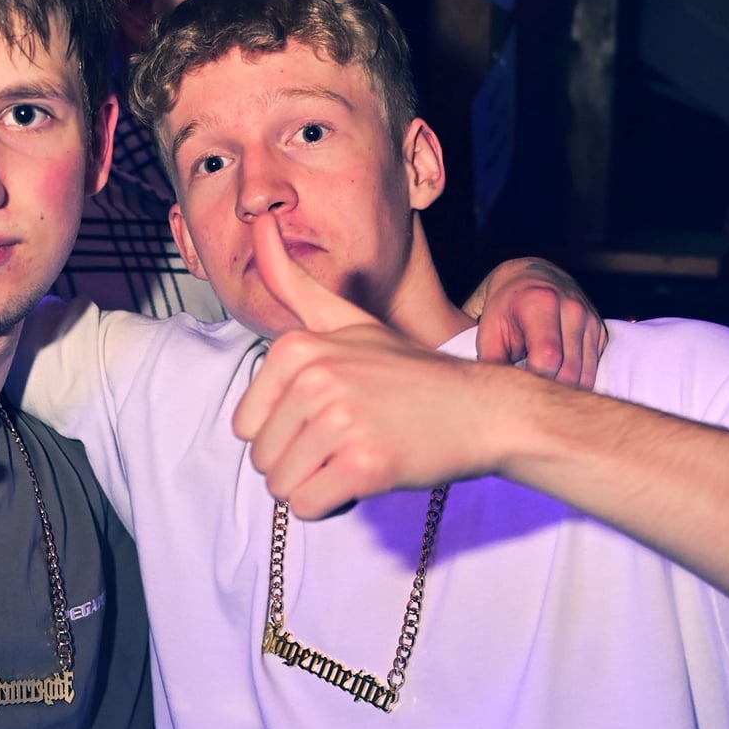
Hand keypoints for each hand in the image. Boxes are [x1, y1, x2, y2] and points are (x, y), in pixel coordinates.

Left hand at [234, 213, 515, 518]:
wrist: (482, 409)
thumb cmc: (409, 373)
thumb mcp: (347, 320)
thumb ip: (293, 282)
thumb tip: (259, 221)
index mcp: (297, 348)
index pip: (246, 425)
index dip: (285, 433)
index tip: (330, 415)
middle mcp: (314, 379)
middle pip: (262, 458)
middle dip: (300, 462)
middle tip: (349, 439)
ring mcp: (338, 421)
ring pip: (282, 487)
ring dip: (316, 484)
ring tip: (358, 455)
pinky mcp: (362, 463)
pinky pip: (309, 507)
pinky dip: (333, 504)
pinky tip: (367, 476)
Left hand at [469, 257, 605, 386]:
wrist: (529, 278)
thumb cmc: (504, 308)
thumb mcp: (488, 331)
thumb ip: (492, 362)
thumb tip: (499, 397)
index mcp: (541, 303)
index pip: (547, 358)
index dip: (532, 381)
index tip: (517, 388)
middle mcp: (573, 309)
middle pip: (569, 372)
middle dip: (547, 389)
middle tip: (526, 394)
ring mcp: (590, 320)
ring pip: (584, 376)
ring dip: (562, 389)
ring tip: (539, 385)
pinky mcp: (600, 332)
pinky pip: (592, 371)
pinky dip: (574, 382)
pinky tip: (554, 376)